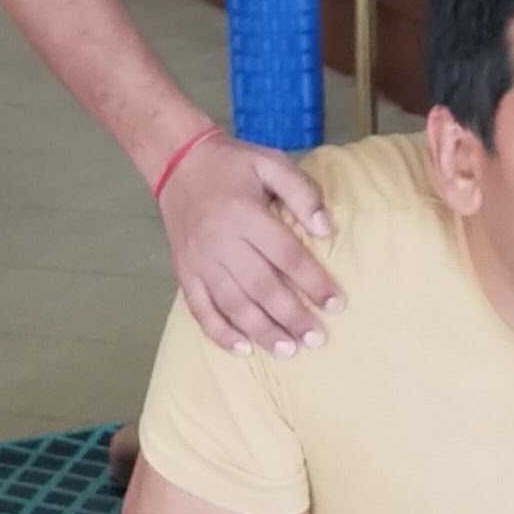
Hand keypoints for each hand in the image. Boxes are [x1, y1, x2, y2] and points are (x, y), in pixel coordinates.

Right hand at [159, 132, 344, 353]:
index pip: (286, 255)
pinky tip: (242, 349)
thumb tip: (324, 229)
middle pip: (260, 286)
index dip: (312, 281)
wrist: (178, 164)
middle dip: (290, 316)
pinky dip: (219, 332)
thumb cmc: (232, 165)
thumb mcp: (270, 163)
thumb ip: (301, 191)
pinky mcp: (185, 273)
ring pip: (232, 304)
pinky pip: (200, 309)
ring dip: (261, 331)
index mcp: (245, 214)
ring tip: (287, 350)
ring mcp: (199, 262)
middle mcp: (221, 242)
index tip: (336, 304)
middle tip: (316, 339)